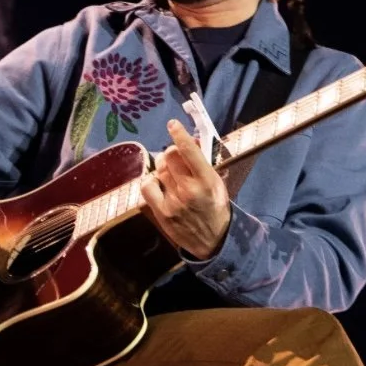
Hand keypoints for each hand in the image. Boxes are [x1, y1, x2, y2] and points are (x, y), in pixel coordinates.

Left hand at [138, 119, 230, 259]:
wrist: (214, 241)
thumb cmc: (217, 208)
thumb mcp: (218, 184)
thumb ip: (204, 164)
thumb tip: (190, 142)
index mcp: (206, 181)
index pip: (189, 151)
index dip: (179, 134)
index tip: (173, 124)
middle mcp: (188, 190)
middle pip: (169, 156)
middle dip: (172, 152)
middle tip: (177, 157)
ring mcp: (172, 202)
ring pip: (158, 169)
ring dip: (163, 167)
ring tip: (171, 173)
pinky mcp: (161, 212)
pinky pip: (147, 186)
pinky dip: (151, 181)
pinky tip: (159, 184)